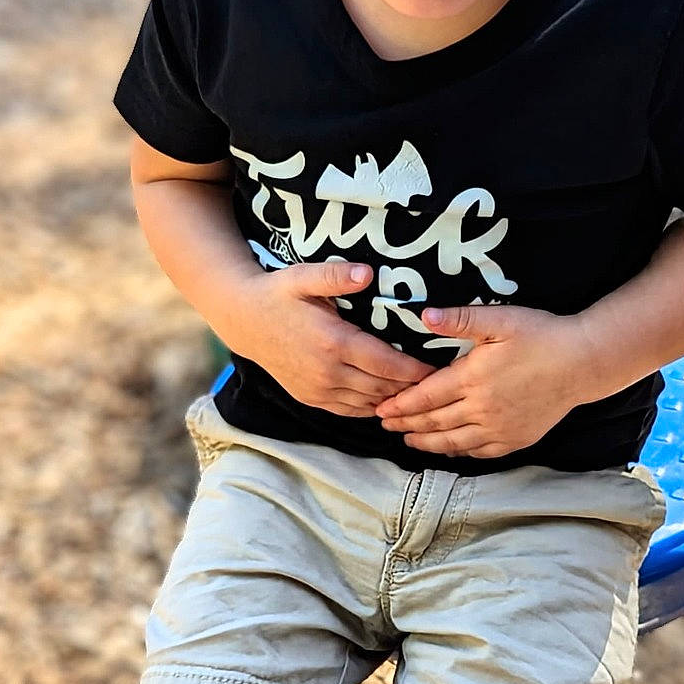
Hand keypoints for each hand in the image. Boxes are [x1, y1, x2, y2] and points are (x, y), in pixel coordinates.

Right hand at [223, 261, 435, 417]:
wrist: (244, 321)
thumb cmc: (278, 294)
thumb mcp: (303, 276)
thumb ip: (337, 275)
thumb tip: (368, 273)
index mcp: (334, 342)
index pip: (387, 365)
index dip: (416, 371)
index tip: (438, 369)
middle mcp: (328, 372)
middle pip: (383, 388)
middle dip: (411, 387)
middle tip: (438, 383)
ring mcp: (318, 389)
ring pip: (368, 403)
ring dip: (393, 400)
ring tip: (418, 393)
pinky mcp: (311, 398)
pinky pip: (349, 410)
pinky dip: (371, 408)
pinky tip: (386, 399)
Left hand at [373, 304, 595, 457]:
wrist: (583, 362)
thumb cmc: (542, 335)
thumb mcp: (500, 319)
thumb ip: (459, 318)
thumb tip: (423, 314)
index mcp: (473, 379)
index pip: (426, 396)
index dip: (401, 404)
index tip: (381, 409)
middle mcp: (482, 409)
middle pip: (434, 422)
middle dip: (406, 424)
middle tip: (385, 425)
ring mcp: (499, 428)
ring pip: (453, 442)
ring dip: (427, 443)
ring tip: (408, 440)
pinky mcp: (516, 439)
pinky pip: (480, 451)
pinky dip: (459, 452)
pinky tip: (449, 449)